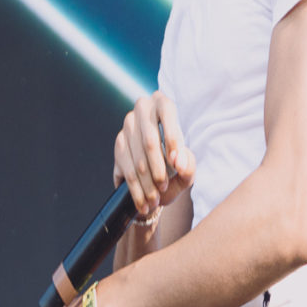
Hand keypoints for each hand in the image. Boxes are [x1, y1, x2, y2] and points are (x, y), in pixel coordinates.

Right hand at [113, 91, 194, 217]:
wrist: (156, 178)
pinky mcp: (119, 143)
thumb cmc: (176, 167)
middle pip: (149, 140)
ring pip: (136, 158)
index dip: (172, 138)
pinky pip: (126, 168)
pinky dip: (136, 189)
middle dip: (158, 169)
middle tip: (164, 187)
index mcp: (164, 104)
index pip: (167, 112)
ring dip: (146, 183)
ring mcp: (127, 125)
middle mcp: (143, 108)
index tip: (177, 166)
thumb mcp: (187, 169)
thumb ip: (188, 164)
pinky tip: (143, 202)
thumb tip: (178, 161)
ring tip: (155, 200)